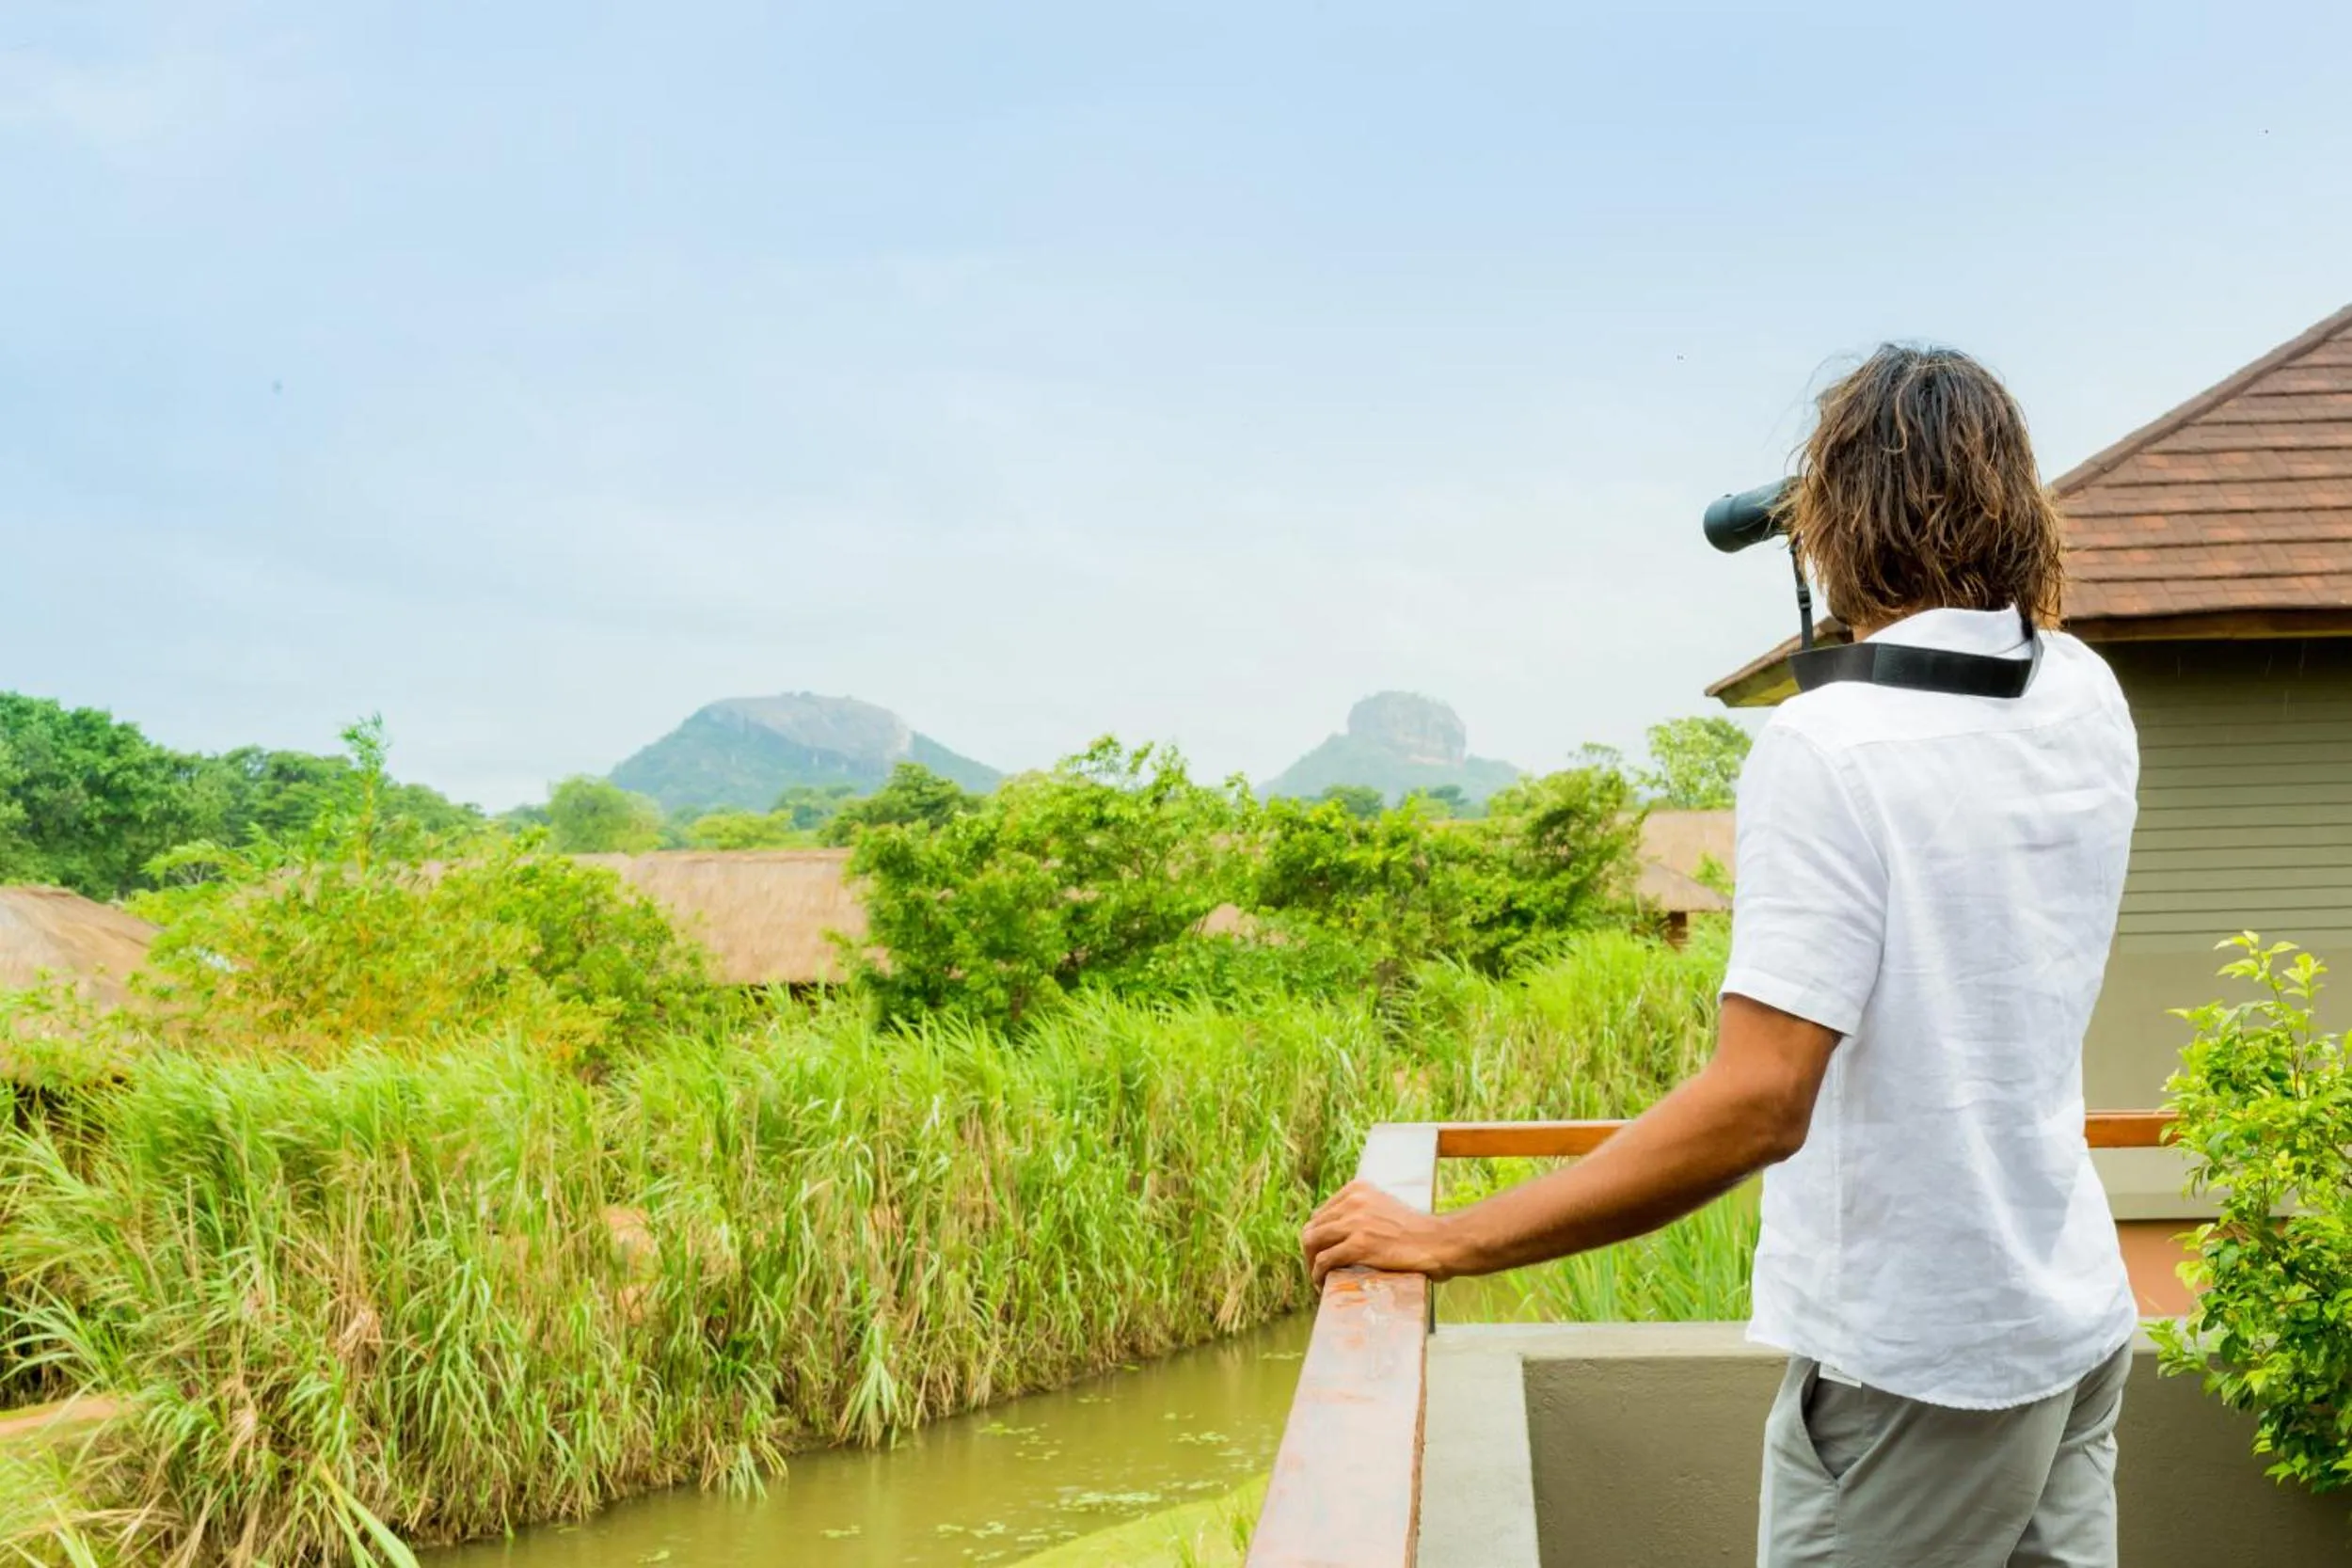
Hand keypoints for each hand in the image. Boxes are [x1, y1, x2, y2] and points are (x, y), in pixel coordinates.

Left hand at [1300, 1180, 1461, 1286]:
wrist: (1438, 1242)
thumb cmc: (1415, 1231)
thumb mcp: (1382, 1207)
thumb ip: (1359, 1213)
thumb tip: (1334, 1233)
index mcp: (1357, 1189)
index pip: (1321, 1213)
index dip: (1318, 1237)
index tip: (1321, 1253)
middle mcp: (1353, 1201)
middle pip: (1313, 1227)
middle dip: (1310, 1251)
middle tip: (1317, 1270)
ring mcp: (1355, 1222)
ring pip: (1312, 1242)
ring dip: (1310, 1264)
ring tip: (1317, 1279)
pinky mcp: (1359, 1244)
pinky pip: (1324, 1260)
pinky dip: (1318, 1274)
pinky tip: (1322, 1284)